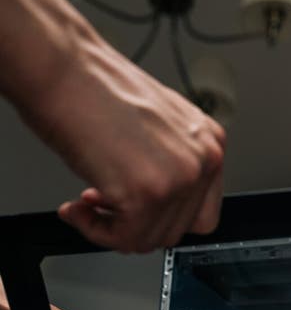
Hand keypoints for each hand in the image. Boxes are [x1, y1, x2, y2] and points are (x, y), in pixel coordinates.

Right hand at [27, 33, 225, 252]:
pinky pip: (124, 239)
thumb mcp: (155, 129)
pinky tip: (78, 208)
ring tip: (87, 204)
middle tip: (102, 207)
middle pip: (176, 231)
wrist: (62, 70)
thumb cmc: (94, 90)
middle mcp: (203, 160)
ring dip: (112, 230)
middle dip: (134, 225)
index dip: (161, 218)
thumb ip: (167, 166)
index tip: (136, 212)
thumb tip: (157, 204)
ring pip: (150, 239)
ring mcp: (179, 178)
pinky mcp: (148, 194)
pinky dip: (95, 231)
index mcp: (209, 142)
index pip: (200, 212)